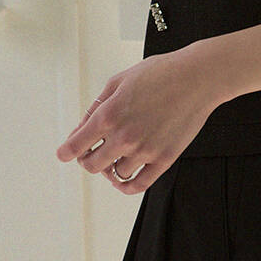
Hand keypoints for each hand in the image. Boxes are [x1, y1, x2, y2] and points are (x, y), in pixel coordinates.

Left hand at [58, 41, 217, 191]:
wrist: (196, 78)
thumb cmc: (159, 73)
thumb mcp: (119, 80)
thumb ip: (97, 105)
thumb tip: (83, 127)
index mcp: (108, 114)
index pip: (76, 145)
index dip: (66, 152)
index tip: (63, 154)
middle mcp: (123, 136)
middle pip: (92, 165)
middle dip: (86, 160)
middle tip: (90, 154)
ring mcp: (144, 150)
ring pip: (115, 174)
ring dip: (110, 168)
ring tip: (114, 158)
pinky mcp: (163, 159)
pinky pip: (138, 185)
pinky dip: (125, 187)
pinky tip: (122, 180)